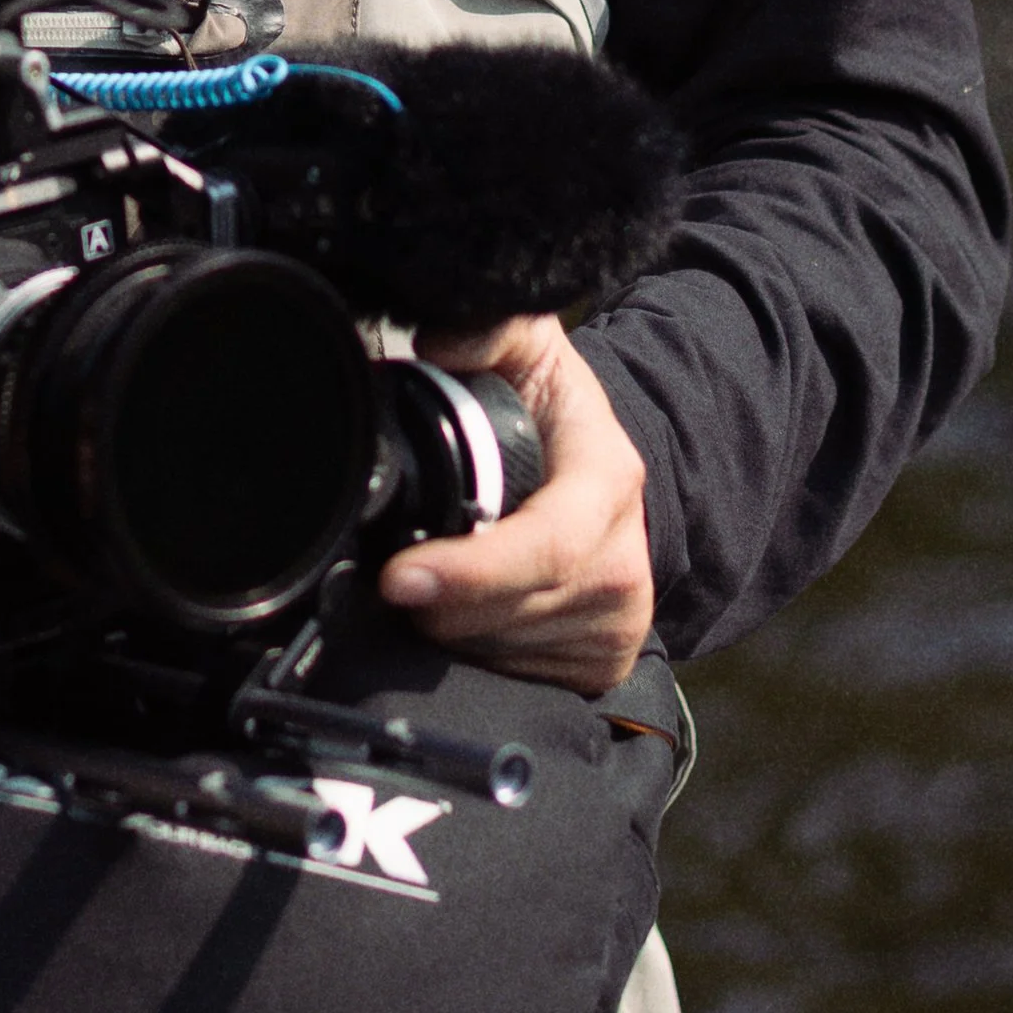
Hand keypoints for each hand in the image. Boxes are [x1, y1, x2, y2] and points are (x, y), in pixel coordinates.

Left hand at [376, 313, 652, 696]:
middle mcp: (624, 562)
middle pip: (510, 611)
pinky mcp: (603, 666)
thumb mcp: (526, 352)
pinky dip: (474, 655)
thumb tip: (439, 339)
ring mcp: (618, 623)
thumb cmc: (552, 413)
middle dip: (437, 602)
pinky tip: (460, 615)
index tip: (398, 576)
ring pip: (503, 652)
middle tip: (388, 573)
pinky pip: (516, 680)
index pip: (546, 544)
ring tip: (429, 581)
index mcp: (609, 482)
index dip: (470, 570)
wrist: (603, 475)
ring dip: (450, 628)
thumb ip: (483, 332)